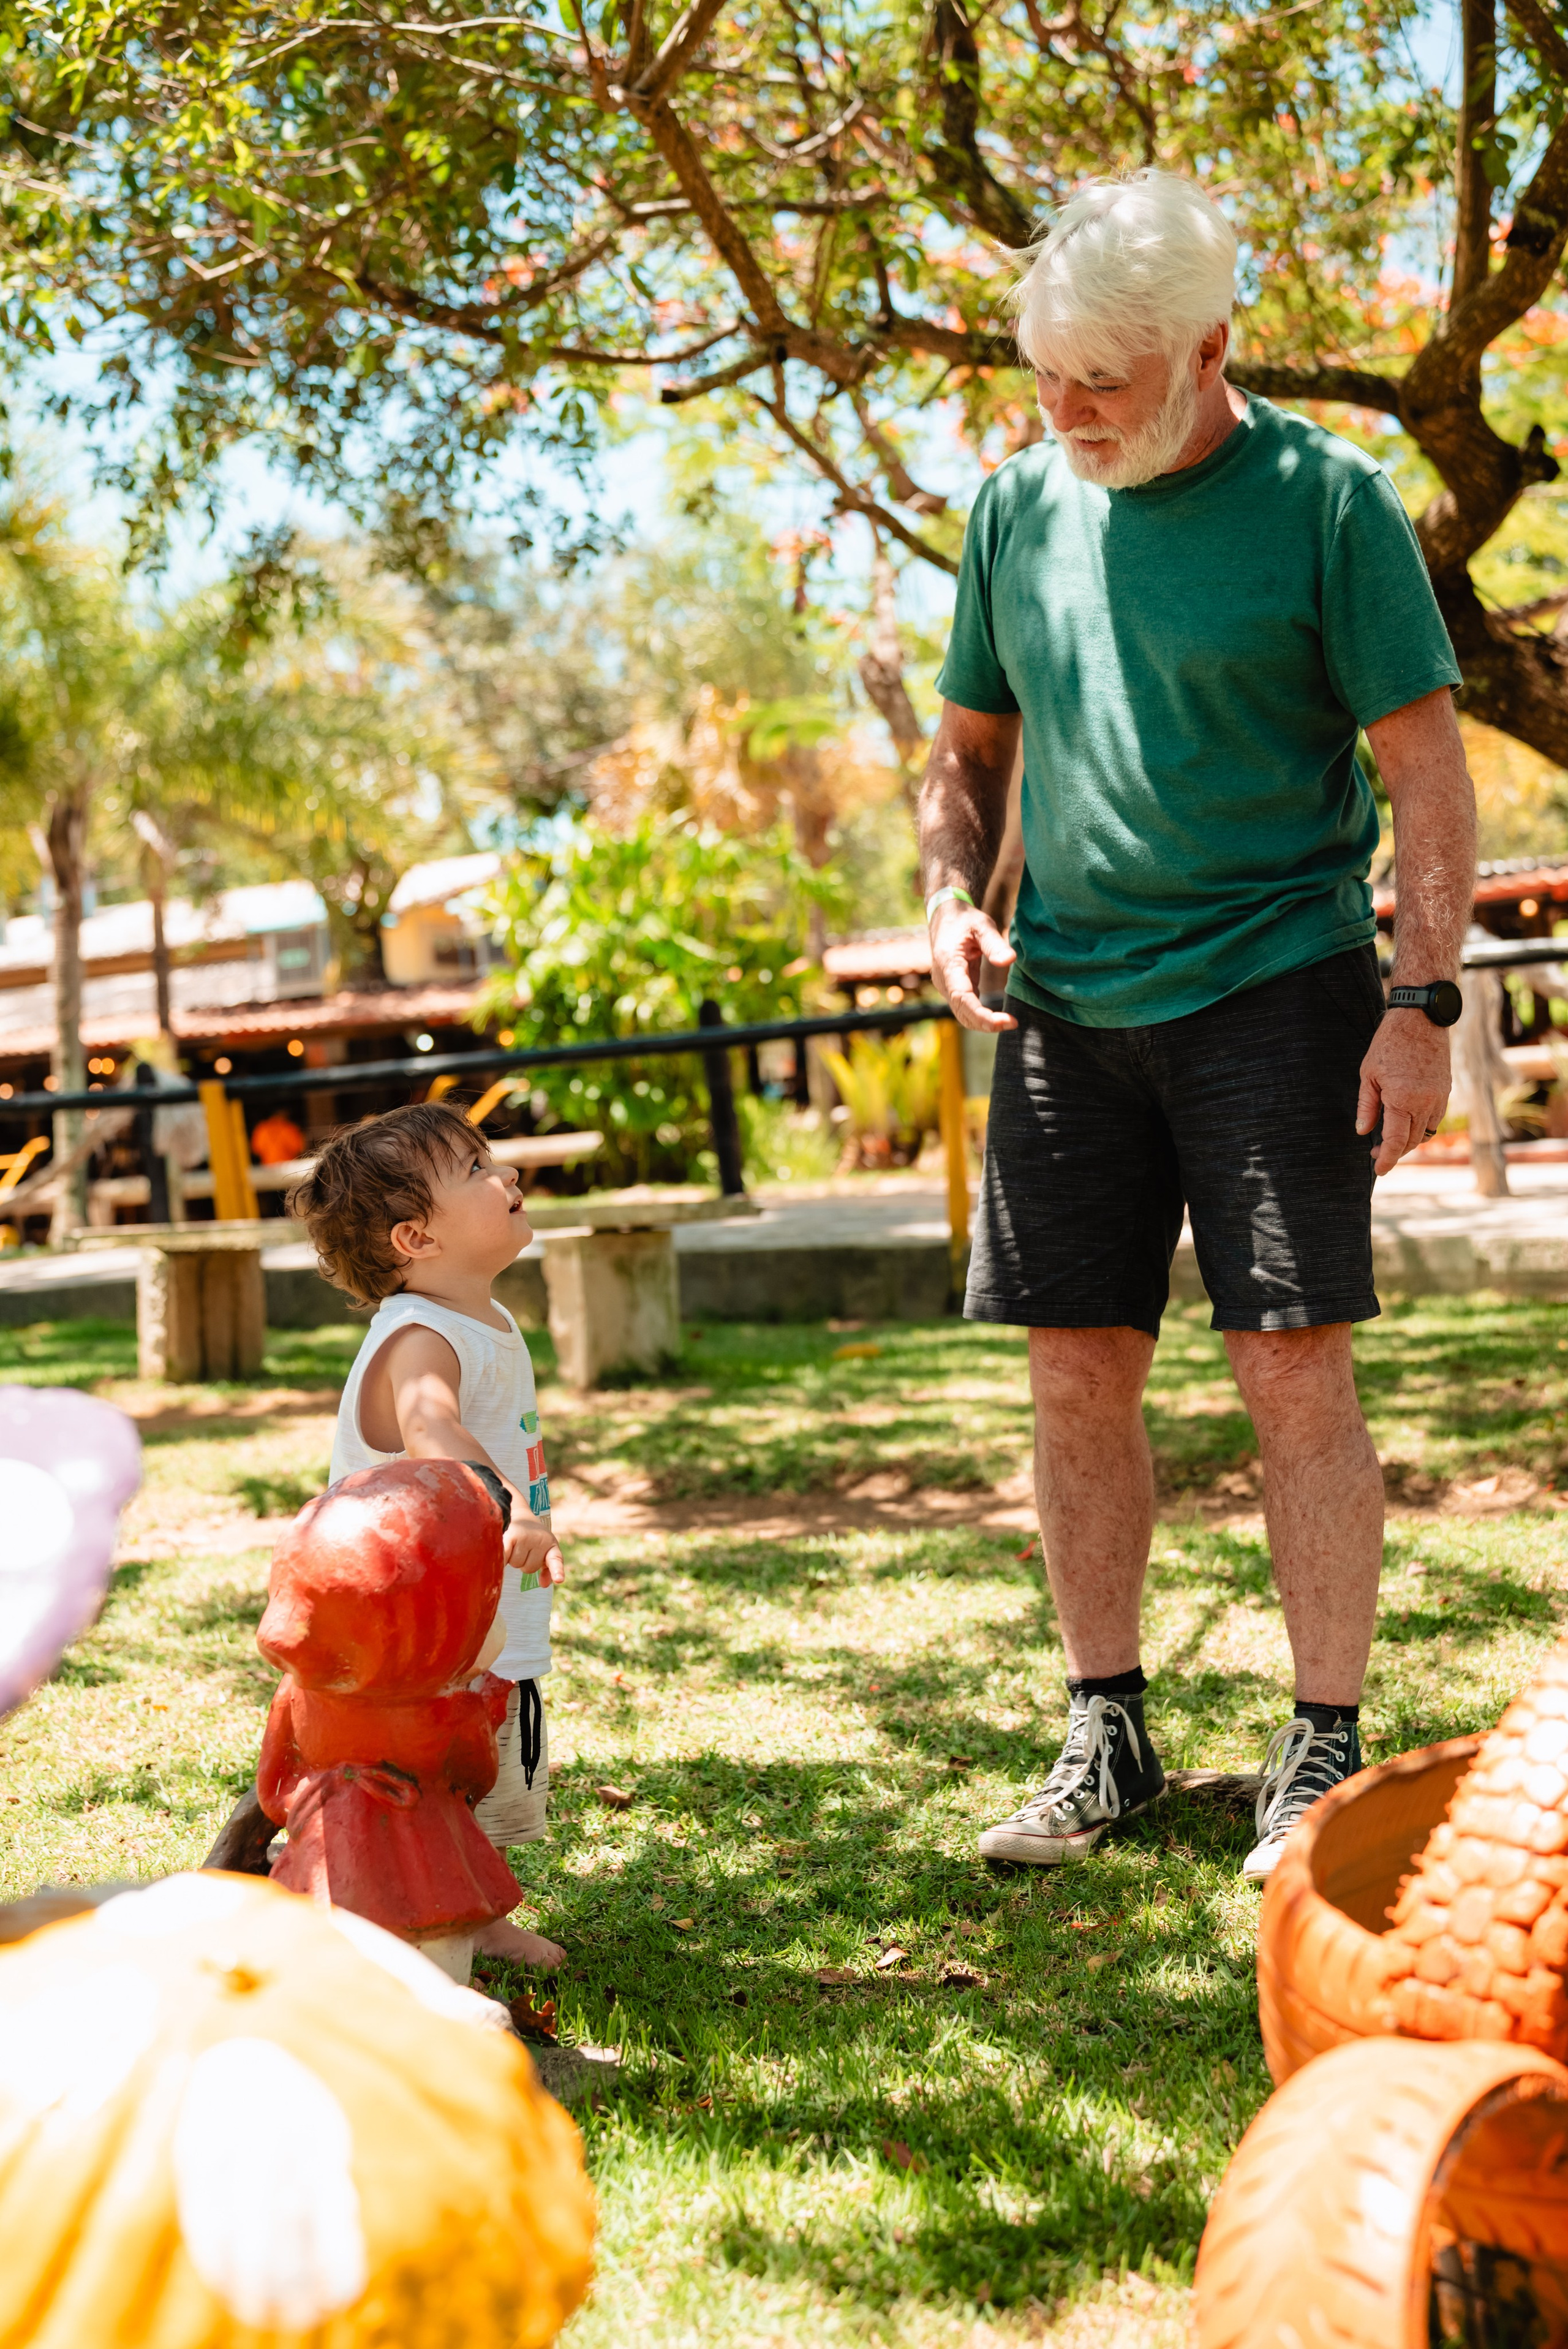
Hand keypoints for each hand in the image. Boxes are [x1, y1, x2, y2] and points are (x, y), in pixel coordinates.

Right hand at [508, 1511, 565, 1586]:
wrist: (519, 1514)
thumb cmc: (532, 1537)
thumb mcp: (545, 1550)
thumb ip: (548, 1568)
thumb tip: (544, 1585)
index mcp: (551, 1545)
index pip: (556, 1560)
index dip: (557, 1571)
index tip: (559, 1580)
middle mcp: (541, 1540)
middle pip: (528, 1569)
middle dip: (523, 1562)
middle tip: (522, 1548)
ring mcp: (526, 1537)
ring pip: (515, 1564)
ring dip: (511, 1558)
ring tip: (514, 1545)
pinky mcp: (511, 1535)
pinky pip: (505, 1556)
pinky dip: (502, 1557)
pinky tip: (501, 1550)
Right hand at [929, 902, 1017, 1032]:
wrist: (945, 917)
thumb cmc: (965, 920)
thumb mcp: (982, 925)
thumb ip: (994, 943)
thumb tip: (1010, 960)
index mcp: (948, 964)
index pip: (962, 998)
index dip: (982, 1014)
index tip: (1005, 1021)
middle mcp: (943, 979)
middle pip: (961, 1012)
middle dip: (985, 1023)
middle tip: (1014, 1023)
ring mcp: (946, 986)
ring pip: (962, 1014)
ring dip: (983, 1023)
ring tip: (1009, 1022)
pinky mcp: (953, 988)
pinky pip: (965, 1008)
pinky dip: (980, 1016)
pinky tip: (999, 1018)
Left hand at [1356, 1012, 1451, 1175]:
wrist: (1421, 1019)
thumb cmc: (1389, 1043)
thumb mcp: (1368, 1075)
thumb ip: (1366, 1106)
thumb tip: (1363, 1132)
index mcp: (1403, 1100)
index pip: (1396, 1141)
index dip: (1387, 1160)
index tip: (1378, 1170)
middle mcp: (1425, 1103)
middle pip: (1412, 1141)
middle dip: (1395, 1152)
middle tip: (1376, 1154)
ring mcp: (1439, 1098)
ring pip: (1425, 1133)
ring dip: (1409, 1141)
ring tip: (1390, 1140)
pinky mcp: (1446, 1091)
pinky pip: (1435, 1119)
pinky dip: (1421, 1127)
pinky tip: (1406, 1122)